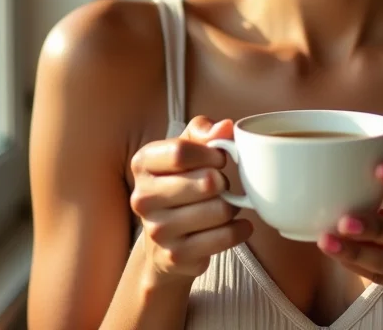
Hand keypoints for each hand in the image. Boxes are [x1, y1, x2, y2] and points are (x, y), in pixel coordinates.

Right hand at [130, 115, 252, 283]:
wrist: (165, 238)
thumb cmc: (180, 180)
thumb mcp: (187, 147)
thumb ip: (204, 132)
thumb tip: (227, 127)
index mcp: (142, 163)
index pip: (181, 152)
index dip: (211, 153)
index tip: (220, 158)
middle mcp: (143, 198)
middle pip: (206, 182)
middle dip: (224, 182)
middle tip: (222, 185)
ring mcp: (157, 230)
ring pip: (220, 210)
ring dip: (233, 206)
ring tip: (225, 204)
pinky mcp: (176, 256)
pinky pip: (224, 237)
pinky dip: (239, 229)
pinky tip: (238, 224)